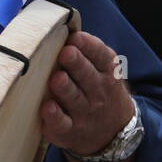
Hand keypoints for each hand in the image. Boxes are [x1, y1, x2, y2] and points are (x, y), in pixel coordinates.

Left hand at [40, 31, 134, 155]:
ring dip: (65, 87)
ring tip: (57, 77)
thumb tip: (60, 28)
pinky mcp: (68, 130)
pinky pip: (62, 123)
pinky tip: (47, 106)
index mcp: (107, 73)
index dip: (90, 46)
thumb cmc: (98, 92)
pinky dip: (54, 116)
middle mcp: (98, 93)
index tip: (75, 37)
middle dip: (76, 63)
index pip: (102, 57)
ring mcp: (84, 112)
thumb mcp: (104, 72)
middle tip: (66, 52)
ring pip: (74, 98)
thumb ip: (88, 54)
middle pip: (87, 76)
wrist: (113, 133)